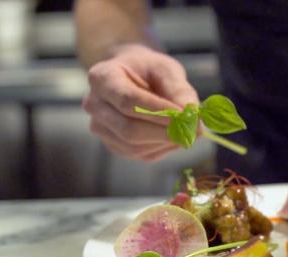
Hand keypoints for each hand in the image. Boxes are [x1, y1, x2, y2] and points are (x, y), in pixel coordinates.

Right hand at [82, 44, 198, 160]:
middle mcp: (94, 105)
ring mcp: (100, 128)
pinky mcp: (114, 145)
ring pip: (135, 147)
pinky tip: (174, 136)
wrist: (133, 76)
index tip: (184, 116)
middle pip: (129, 129)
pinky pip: (140, 154)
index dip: (158, 112)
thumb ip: (181, 92)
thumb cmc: (149, 70)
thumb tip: (193, 121)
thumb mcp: (167, 70)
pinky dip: (163, 148)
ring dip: (166, 142)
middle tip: (193, 130)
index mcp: (102, 77)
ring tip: (187, 130)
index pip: (128, 101)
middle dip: (164, 132)